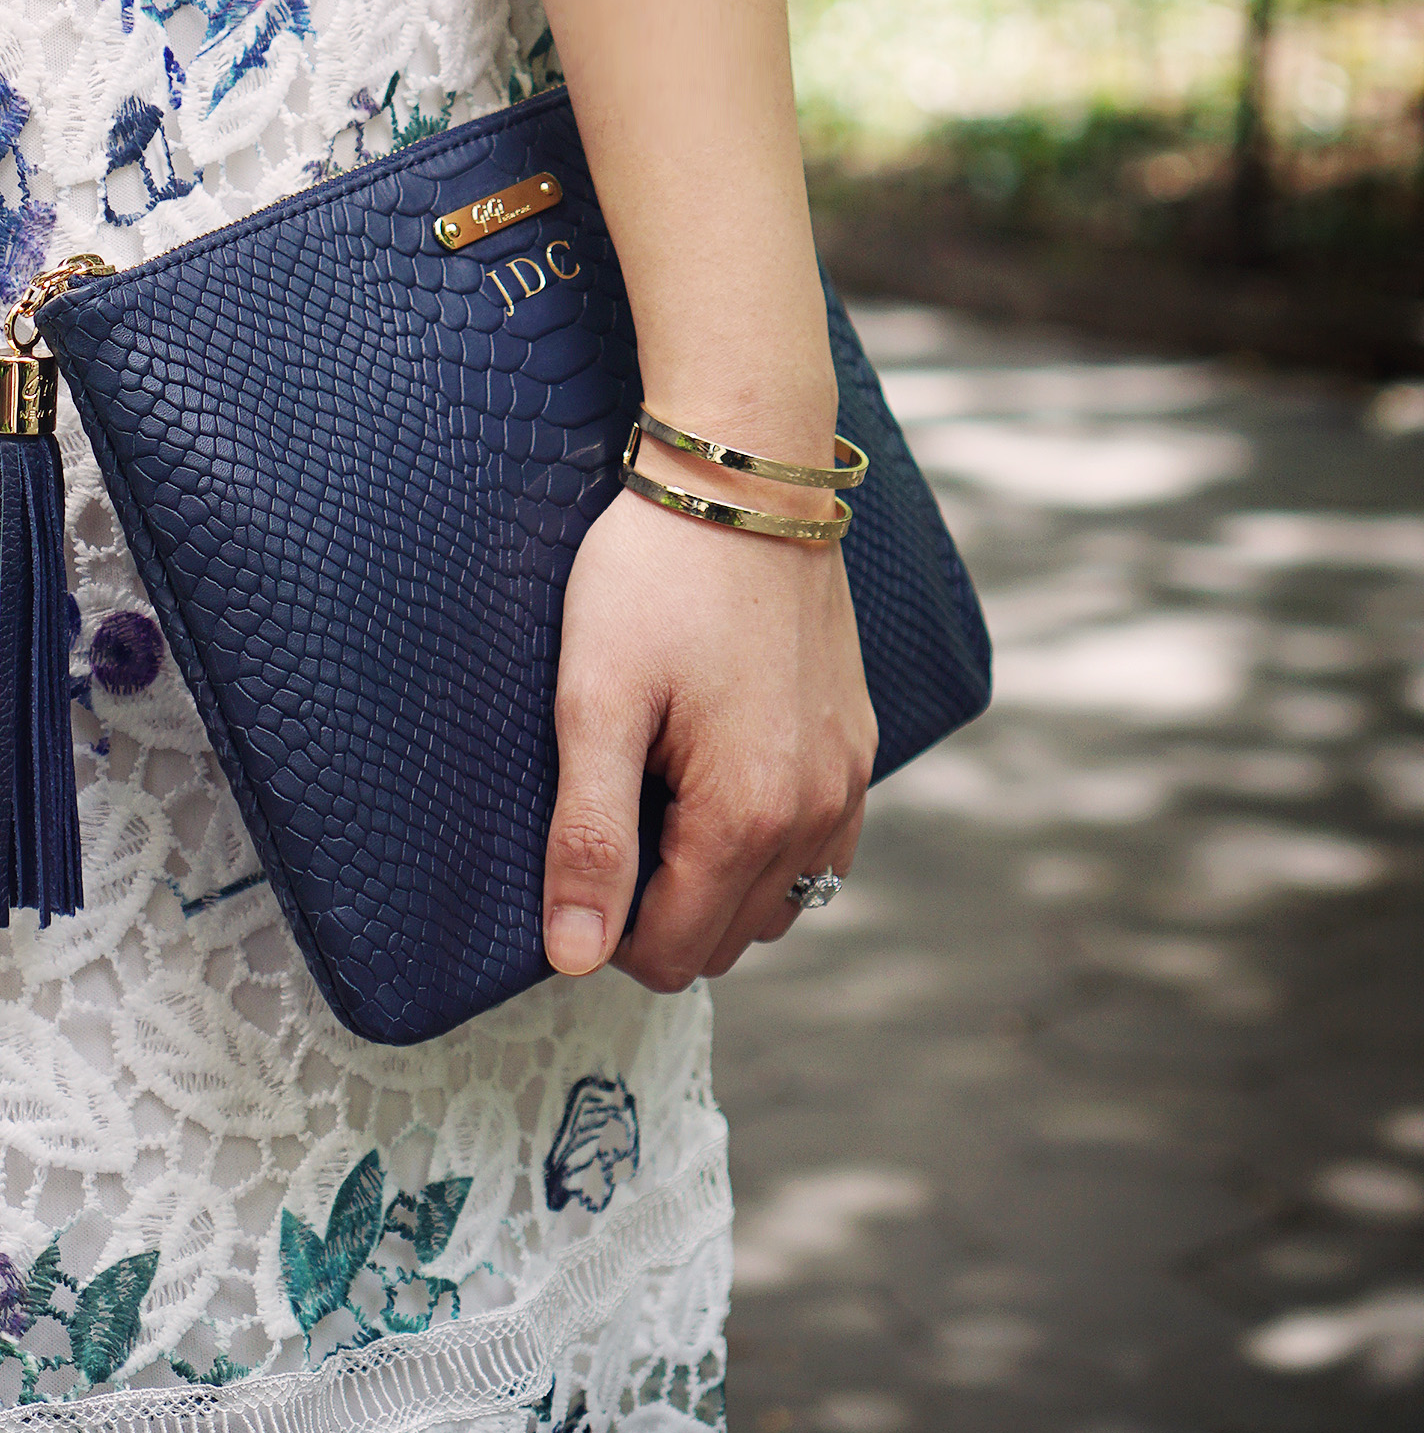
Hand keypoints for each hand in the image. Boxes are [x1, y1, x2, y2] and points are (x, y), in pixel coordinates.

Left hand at [541, 478, 875, 986]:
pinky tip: (718, 783)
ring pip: (778, 901)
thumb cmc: (658, 576)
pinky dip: (768, 847)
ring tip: (658, 797)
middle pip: (725, 939)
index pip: (670, 953)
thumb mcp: (596, 700)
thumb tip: (573, 957)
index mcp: (746, 818)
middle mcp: (814, 816)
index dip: (603, 930)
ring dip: (716, 883)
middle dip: (659, 909)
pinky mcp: (858, 744)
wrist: (747, 476)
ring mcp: (847, 781)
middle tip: (608, 814)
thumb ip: (588, 838)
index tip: (573, 858)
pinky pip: (821, 848)